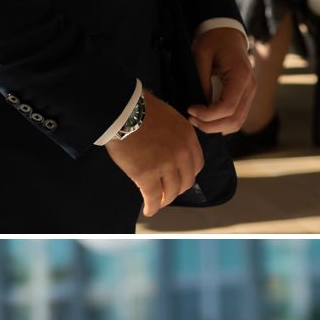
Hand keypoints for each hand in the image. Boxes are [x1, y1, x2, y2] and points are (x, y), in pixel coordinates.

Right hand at [103, 87, 204, 218]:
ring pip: (171, 191)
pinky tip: (148, 209)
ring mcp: (165, 165)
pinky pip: (153, 196)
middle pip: (186, 181)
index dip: (188, 175)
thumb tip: (170, 148)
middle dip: (178, 189)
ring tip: (158, 202)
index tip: (181, 179)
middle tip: (168, 193)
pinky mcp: (147, 175)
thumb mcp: (169, 118)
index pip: (196, 165)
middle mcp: (181, 153)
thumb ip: (175, 135)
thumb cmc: (141, 109)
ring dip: (165, 199)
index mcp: (188, 138)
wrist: (122, 111)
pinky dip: (151, 206)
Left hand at [193, 21, 258, 134]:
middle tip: (191, 119)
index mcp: (241, 76)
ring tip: (197, 120)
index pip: (228, 107)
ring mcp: (251, 93)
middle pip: (234, 120)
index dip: (207, 115)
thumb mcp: (201, 56)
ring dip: (216, 127)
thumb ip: (201, 82)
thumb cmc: (213, 41)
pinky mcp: (246, 96)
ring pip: (237, 123)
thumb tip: (200, 106)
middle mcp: (251, 87)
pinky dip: (222, 123)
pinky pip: (237, 117)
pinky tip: (207, 119)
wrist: (227, 33)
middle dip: (210, 125)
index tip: (190, 109)